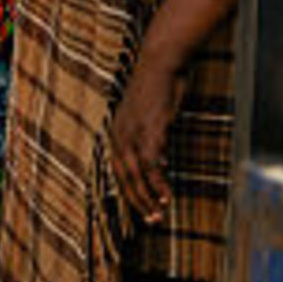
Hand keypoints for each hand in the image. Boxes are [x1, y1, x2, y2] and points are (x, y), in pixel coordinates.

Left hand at [108, 54, 180, 224]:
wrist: (161, 61)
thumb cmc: (158, 88)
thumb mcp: (149, 117)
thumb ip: (150, 139)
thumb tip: (160, 163)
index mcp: (116, 133)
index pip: (117, 171)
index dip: (128, 192)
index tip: (140, 210)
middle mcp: (119, 134)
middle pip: (123, 177)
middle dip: (136, 201)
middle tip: (150, 220)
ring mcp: (133, 131)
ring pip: (135, 173)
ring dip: (147, 195)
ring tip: (159, 212)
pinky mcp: (151, 128)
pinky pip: (151, 161)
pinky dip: (157, 180)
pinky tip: (166, 192)